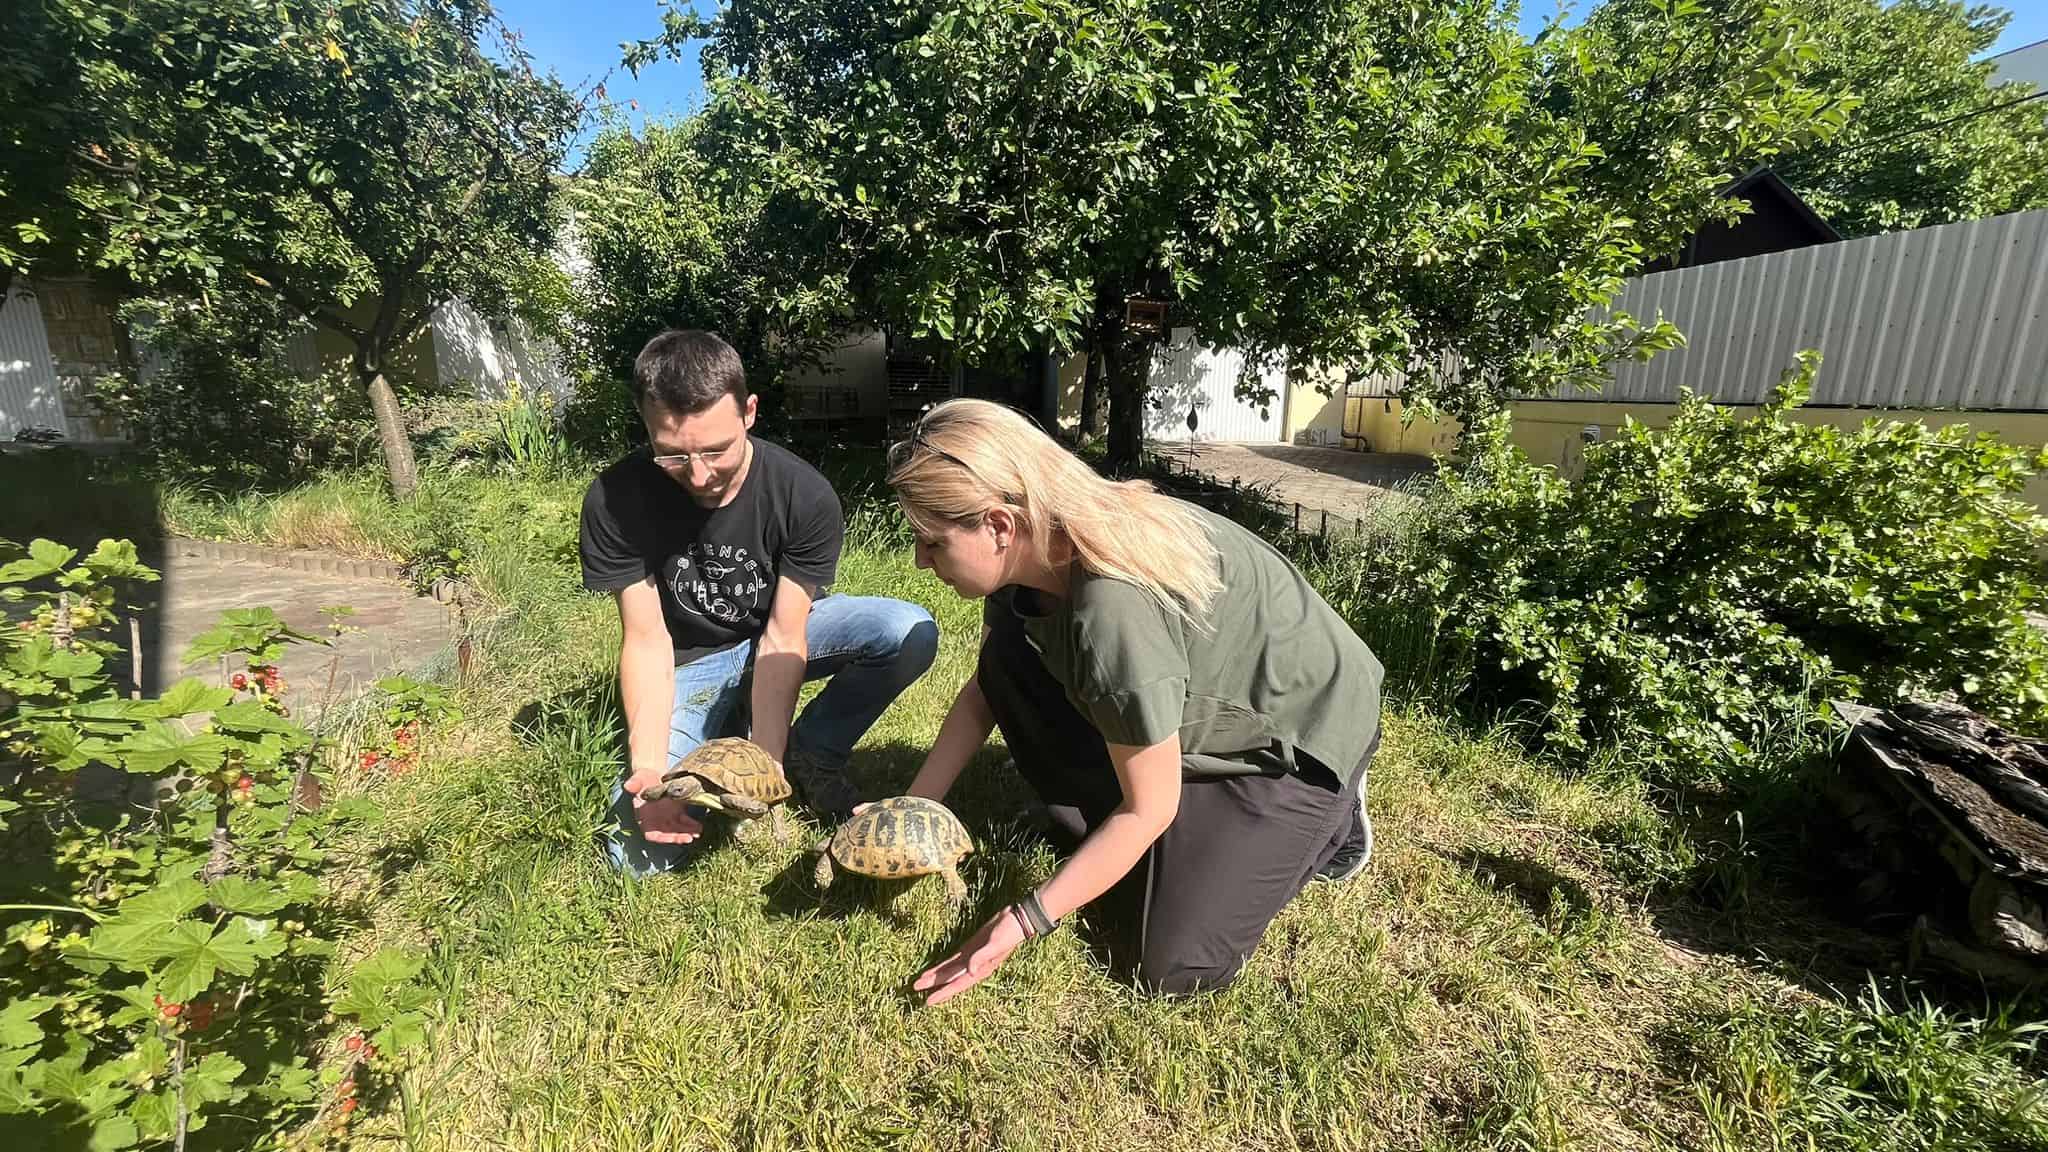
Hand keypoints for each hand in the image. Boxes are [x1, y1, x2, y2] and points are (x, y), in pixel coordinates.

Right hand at [624, 769, 701, 845]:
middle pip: (667, 834)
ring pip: (677, 830)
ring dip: (687, 832)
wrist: (652, 773)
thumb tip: (628, 786)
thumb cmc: (642, 778)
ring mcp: (668, 818)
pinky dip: (692, 825)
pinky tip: (698, 826)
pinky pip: (685, 822)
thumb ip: (634, 784)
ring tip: (697, 832)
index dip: (662, 838)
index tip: (671, 838)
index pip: (652, 834)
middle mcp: (656, 821)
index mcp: (644, 817)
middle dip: (678, 837)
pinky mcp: (677, 813)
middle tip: (689, 838)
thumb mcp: (638, 779)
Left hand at [912, 905, 1026, 1006]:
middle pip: (950, 978)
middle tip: (914, 988)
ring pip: (950, 969)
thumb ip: (982, 957)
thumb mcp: (996, 945)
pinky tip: (935, 967)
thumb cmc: (1009, 932)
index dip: (943, 993)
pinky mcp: (972, 945)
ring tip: (919, 980)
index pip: (957, 984)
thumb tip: (970, 972)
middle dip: (933, 984)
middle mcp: (975, 966)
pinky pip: (954, 958)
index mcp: (981, 969)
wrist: (1017, 918)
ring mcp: (972, 956)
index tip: (928, 1001)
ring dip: (936, 975)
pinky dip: (944, 964)